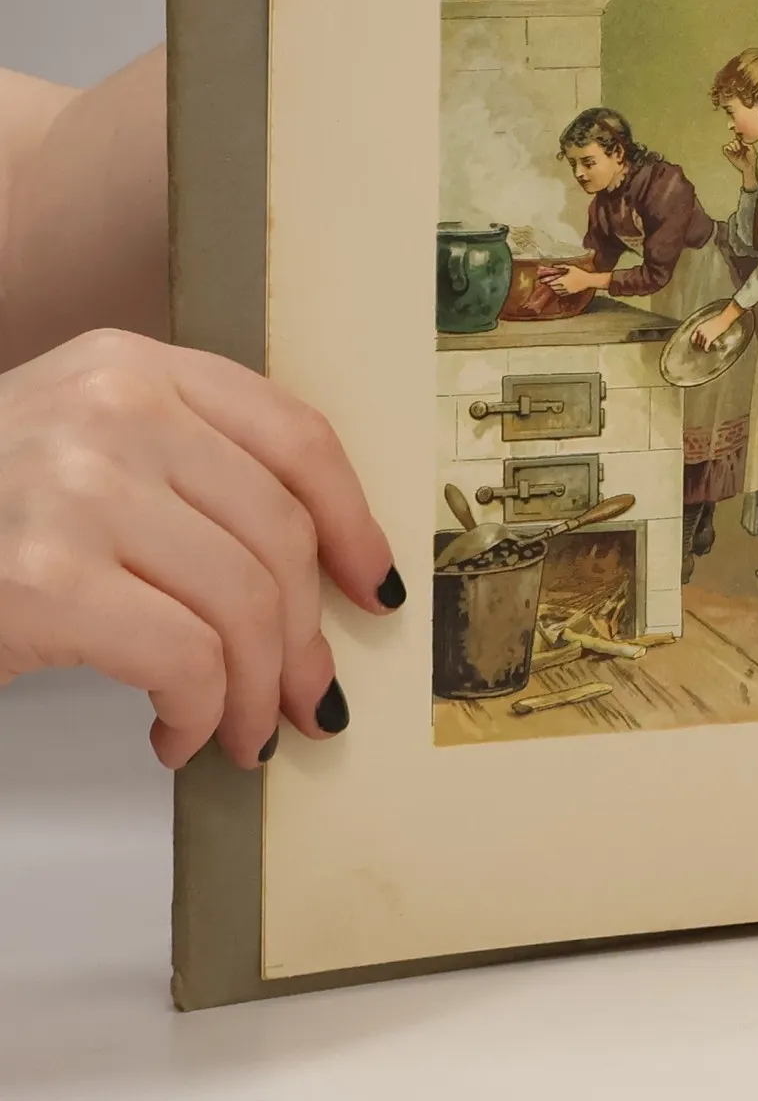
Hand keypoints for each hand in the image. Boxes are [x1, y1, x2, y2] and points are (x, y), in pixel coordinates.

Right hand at [0, 330, 399, 770]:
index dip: (354, 523)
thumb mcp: (73, 450)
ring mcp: (76, 486)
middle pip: (281, 533)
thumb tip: (316, 574)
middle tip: (303, 701)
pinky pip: (188, 659)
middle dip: (307, 638)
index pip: (296, 436)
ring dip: (258, 691)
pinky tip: (176, 735)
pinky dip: (201, 714)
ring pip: (247, 603)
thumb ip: (182, 471)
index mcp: (131, 365)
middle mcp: (112, 408)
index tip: (371, 586)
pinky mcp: (44, 576)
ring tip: (240, 732)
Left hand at [537, 265, 603, 294]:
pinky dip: (558, 292)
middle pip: (553, 288)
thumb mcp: (571, 267)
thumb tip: (553, 265)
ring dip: (553, 289)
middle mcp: (564, 286)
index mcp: (563, 280)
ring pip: (557, 291)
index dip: (546, 282)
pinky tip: (557, 290)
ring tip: (551, 287)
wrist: (588, 280)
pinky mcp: (570, 292)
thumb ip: (561, 266)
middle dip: (549, 286)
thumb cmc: (580, 273)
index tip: (542, 281)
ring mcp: (567, 290)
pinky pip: (562, 294)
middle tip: (546, 283)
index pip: (552, 282)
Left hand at [689, 303, 744, 351]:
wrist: (723, 319)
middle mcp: (700, 331)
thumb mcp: (708, 323)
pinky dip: (706, 349)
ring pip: (701, 345)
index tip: (695, 344)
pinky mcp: (710, 338)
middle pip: (697, 341)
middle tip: (703, 346)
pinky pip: (705, 346)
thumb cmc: (718, 320)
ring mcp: (705, 335)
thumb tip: (704, 334)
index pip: (692, 336)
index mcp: (699, 327)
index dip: (694, 341)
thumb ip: (704, 329)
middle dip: (700, 344)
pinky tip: (707, 350)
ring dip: (704, 347)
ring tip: (706, 348)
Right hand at [723, 138, 757, 183]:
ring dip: (733, 146)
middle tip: (739, 148)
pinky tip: (731, 150)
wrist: (749, 167)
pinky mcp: (729, 155)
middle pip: (734, 140)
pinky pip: (725, 149)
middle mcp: (738, 147)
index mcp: (743, 145)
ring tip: (736, 150)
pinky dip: (727, 148)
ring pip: (730, 144)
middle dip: (736, 143)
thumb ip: (749, 144)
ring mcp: (733, 151)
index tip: (740, 139)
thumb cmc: (752, 160)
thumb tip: (742, 140)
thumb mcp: (753, 150)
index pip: (739, 138)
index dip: (739, 137)